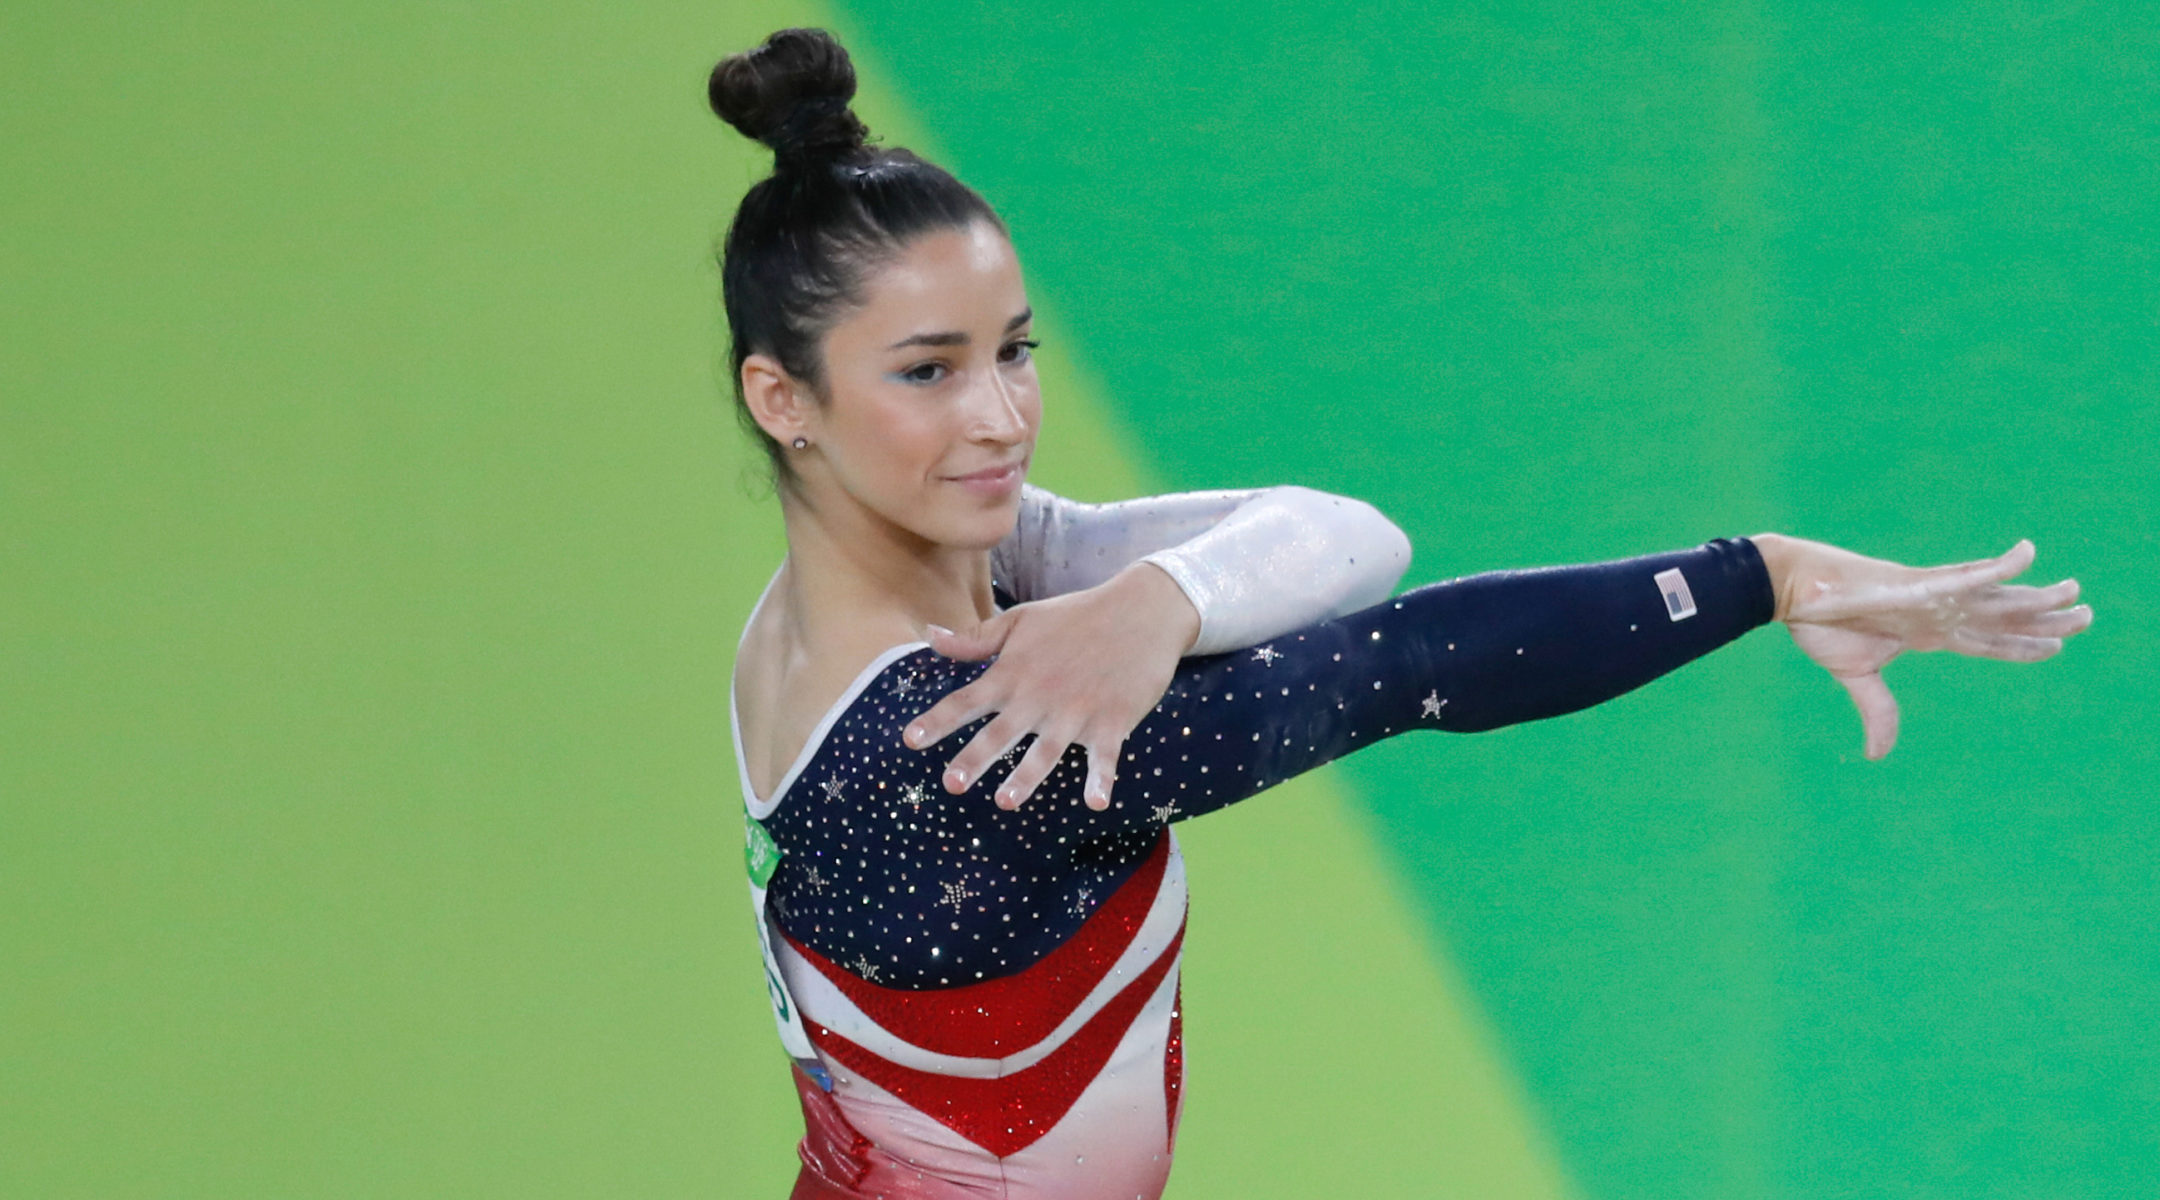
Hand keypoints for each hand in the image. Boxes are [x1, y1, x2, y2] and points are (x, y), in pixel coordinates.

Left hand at [902, 564, 1200, 810]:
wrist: (1140, 610)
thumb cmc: (1075, 616)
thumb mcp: (1021, 620)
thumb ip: (975, 638)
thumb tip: (929, 636)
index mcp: (1013, 673)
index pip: (967, 701)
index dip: (937, 721)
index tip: (909, 741)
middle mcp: (1039, 695)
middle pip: (1000, 732)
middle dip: (975, 758)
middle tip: (951, 783)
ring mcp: (1077, 710)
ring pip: (1046, 749)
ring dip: (1026, 776)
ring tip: (1006, 801)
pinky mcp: (1113, 720)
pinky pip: (1105, 755)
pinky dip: (1101, 778)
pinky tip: (1096, 802)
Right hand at [1751, 534, 2092, 759]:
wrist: (1792, 591)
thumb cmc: (1820, 624)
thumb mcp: (1855, 676)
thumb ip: (1878, 711)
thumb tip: (1877, 756)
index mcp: (1926, 634)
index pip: (1986, 643)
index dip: (2020, 646)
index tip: (2056, 647)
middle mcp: (1939, 613)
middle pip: (2003, 618)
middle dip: (2044, 619)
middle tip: (2085, 616)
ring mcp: (1933, 597)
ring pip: (1998, 598)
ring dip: (2038, 598)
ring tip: (2076, 594)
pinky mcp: (1919, 584)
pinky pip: (1967, 575)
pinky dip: (1999, 567)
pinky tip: (2028, 555)